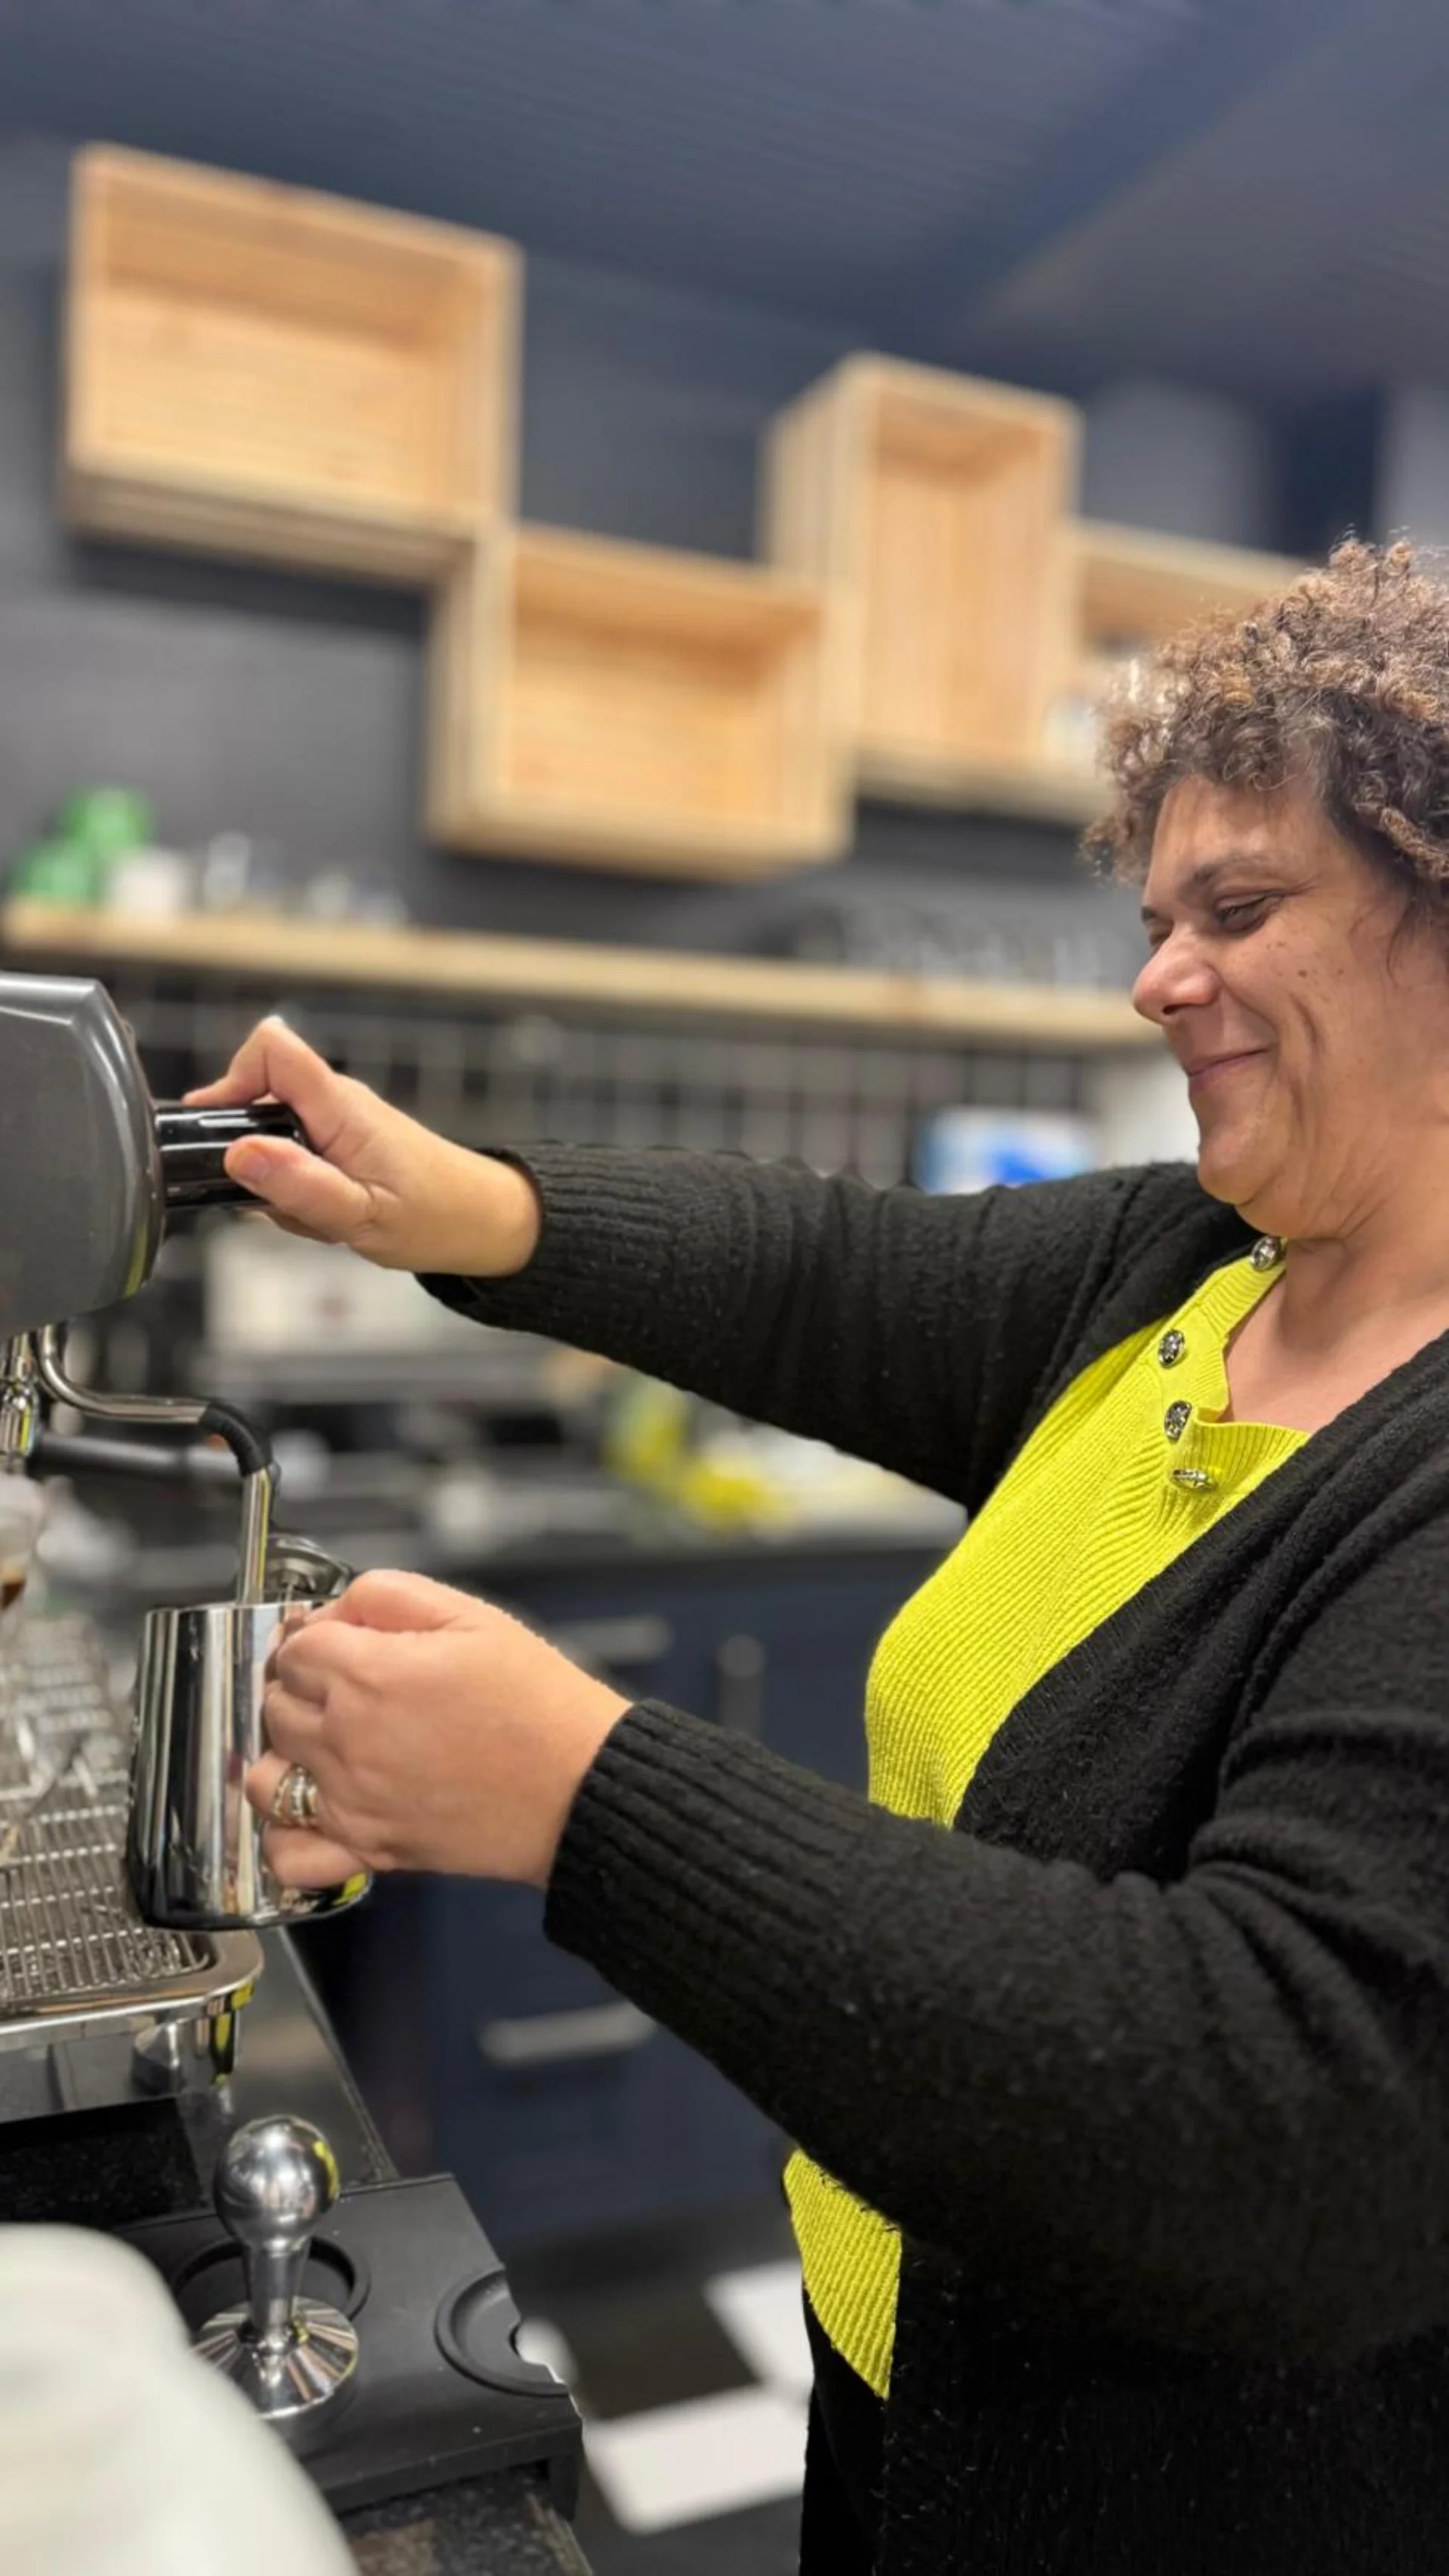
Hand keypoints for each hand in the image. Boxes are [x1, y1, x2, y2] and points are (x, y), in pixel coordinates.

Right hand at [185, 1018, 539, 1276]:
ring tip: (317, 1218)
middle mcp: (338, 1104)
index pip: (272, 1050)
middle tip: (280, 1202)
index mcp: (341, 1109)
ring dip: (279, 1185)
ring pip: (273, 1138)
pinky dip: (299, 1192)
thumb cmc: (436, 1219)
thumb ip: (300, 1186)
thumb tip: (240, 1154)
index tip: (218, 1134)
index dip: (230, 1080)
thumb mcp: (361, 1217)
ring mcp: (340, 1122)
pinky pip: (296, 1157)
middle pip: (259, 1098)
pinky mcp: (343, 1143)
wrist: (485, 1223)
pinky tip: (327, 1218)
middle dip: (251, 1156)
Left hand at [248, 1570, 630, 1889]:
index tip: (340, 1641)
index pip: (295, 1646)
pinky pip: (289, 1853)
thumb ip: (389, 1595)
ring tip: (322, 1744)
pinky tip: (309, 1809)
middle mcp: (347, 1738)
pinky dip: (284, 1834)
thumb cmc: (539, 1706)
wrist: (581, 1787)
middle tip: (343, 1686)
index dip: (316, 1635)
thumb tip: (337, 1606)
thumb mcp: (472, 1616)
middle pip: (274, 1702)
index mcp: (370, 1674)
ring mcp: (352, 1799)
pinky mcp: (369, 1849)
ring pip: (265, 1773)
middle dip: (300, 1687)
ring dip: (283, 1753)